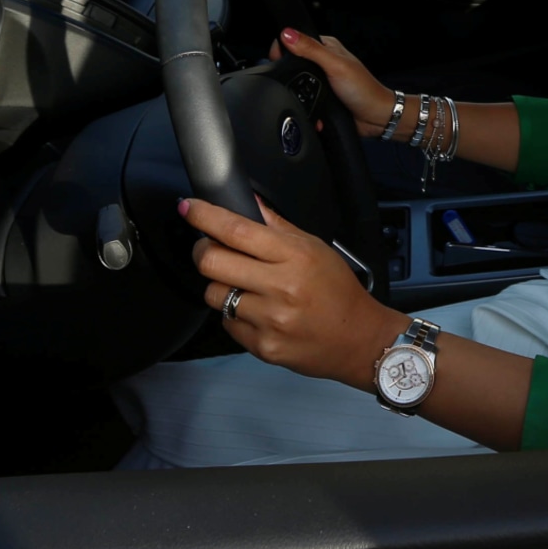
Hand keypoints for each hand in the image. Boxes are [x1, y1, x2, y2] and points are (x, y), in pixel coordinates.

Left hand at [182, 196, 405, 385]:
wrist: (358, 340)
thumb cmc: (339, 292)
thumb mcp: (316, 248)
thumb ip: (278, 226)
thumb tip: (249, 203)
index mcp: (295, 256)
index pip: (237, 230)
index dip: (205, 216)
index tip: (189, 208)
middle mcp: (281, 287)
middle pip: (212, 262)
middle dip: (202, 251)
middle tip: (210, 249)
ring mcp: (270, 319)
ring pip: (214, 294)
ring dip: (221, 286)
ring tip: (244, 287)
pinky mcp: (263, 346)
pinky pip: (227, 323)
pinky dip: (235, 315)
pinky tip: (257, 312)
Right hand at [269, 28, 395, 135]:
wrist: (375, 117)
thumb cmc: (364, 89)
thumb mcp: (335, 66)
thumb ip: (311, 49)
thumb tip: (288, 34)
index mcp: (326, 46)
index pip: (295, 39)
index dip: (283, 47)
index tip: (278, 59)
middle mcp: (322, 61)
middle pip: (293, 62)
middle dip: (289, 73)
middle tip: (294, 81)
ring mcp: (321, 79)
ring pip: (296, 82)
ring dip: (297, 92)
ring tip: (304, 96)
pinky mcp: (320, 95)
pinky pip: (303, 98)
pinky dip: (304, 104)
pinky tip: (310, 108)